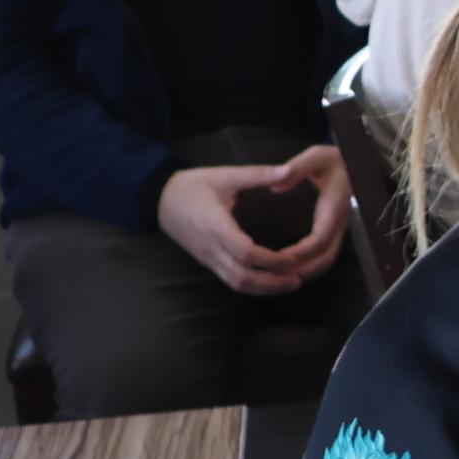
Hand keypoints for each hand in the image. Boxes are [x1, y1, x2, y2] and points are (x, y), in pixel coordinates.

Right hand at [156, 150, 346, 295]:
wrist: (158, 198)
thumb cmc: (193, 185)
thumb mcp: (224, 175)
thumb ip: (257, 174)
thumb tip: (290, 170)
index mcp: (215, 225)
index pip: (244, 251)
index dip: (270, 260)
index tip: (293, 259)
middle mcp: (210, 246)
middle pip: (242, 276)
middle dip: (272, 282)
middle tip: (299, 279)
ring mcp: (207, 257)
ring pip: (235, 283)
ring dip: (264, 288)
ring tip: (290, 284)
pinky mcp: (207, 261)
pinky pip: (229, 280)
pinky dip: (252, 285)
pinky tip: (271, 282)